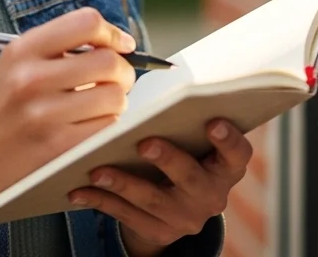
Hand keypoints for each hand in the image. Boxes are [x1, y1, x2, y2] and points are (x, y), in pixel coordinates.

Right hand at [0, 8, 136, 237]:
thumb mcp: (14, 65)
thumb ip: (57, 48)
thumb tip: (115, 43)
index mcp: (22, 50)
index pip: (87, 22)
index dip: (112, 32)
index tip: (122, 45)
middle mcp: (31, 78)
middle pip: (108, 61)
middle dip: (123, 71)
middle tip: (117, 81)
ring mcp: (43, 115)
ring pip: (114, 97)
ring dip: (117, 103)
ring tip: (101, 107)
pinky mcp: (55, 148)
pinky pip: (106, 129)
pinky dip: (108, 127)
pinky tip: (92, 128)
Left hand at [67, 119, 252, 256]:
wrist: (180, 204)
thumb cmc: (186, 150)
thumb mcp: (196, 139)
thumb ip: (188, 119)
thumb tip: (167, 84)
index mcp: (226, 167)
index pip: (237, 154)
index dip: (228, 140)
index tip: (213, 122)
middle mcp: (211, 196)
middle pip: (190, 178)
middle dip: (167, 159)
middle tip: (145, 142)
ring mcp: (185, 218)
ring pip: (153, 200)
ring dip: (123, 183)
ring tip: (98, 169)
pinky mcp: (159, 232)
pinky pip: (127, 217)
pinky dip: (102, 201)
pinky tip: (80, 190)